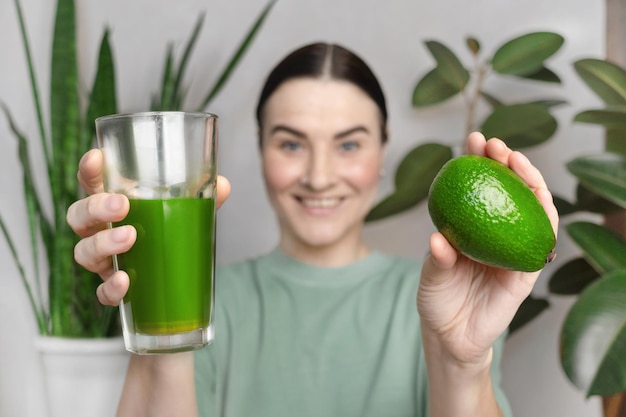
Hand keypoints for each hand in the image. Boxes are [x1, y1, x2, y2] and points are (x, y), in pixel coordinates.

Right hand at [66, 148, 230, 305]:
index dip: (89, 170)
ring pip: (83, 252)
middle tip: (121, 206)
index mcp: (114, 204)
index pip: (92, 182)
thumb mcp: (186, 211)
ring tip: (130, 237)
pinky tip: (125, 281)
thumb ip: (201, 197)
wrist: (172, 278)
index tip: (97, 157)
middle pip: (79, 216)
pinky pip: (101, 291)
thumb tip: (222, 185)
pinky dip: (110, 288)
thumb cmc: (170, 232)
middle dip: (95, 208)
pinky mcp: (112, 288)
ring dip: (103, 244)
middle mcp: (101, 231)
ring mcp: (104, 260)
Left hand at [417, 132, 558, 365]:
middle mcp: (496, 230)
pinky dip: (544, 217)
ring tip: (515, 160)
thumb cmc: (437, 299)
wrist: (450, 335)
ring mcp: (515, 247)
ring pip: (533, 207)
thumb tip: (439, 239)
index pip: (478, 185)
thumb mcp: (431, 275)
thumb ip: (437, 259)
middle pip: (509, 188)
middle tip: (495, 144)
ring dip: (529, 180)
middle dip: (506, 161)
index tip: (473, 140)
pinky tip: (536, 198)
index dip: (479, 161)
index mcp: (472, 225)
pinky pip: (543, 240)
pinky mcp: (528, 269)